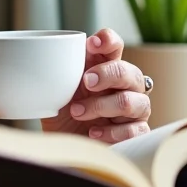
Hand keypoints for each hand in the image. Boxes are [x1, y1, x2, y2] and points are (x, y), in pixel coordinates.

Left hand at [41, 28, 150, 142]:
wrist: (64, 145)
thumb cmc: (64, 112)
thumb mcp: (56, 90)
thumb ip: (60, 71)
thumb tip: (50, 55)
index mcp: (104, 67)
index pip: (114, 45)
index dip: (108, 40)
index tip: (91, 44)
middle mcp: (124, 85)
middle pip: (130, 71)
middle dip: (108, 74)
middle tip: (86, 82)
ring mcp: (134, 108)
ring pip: (133, 101)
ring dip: (102, 106)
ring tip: (78, 113)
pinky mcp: (136, 132)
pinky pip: (135, 130)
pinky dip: (111, 132)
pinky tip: (93, 132)